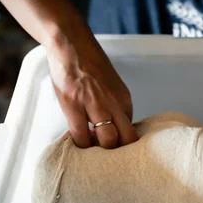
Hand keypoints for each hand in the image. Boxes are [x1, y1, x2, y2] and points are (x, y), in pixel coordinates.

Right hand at [46, 28, 137, 148]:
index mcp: (124, 98)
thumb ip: (115, 105)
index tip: (115, 149)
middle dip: (117, 153)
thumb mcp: (111, 85)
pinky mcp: (74, 104)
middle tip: (106, 157)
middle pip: (126, 139)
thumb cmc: (90, 64)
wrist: (71, 45)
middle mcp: (114, 102)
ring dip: (100, 151)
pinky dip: (81, 145)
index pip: (132, 130)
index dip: (123, 144)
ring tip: (92, 152)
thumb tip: (113, 127)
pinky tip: (78, 143)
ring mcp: (94, 104)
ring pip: (107, 141)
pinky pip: (81, 136)